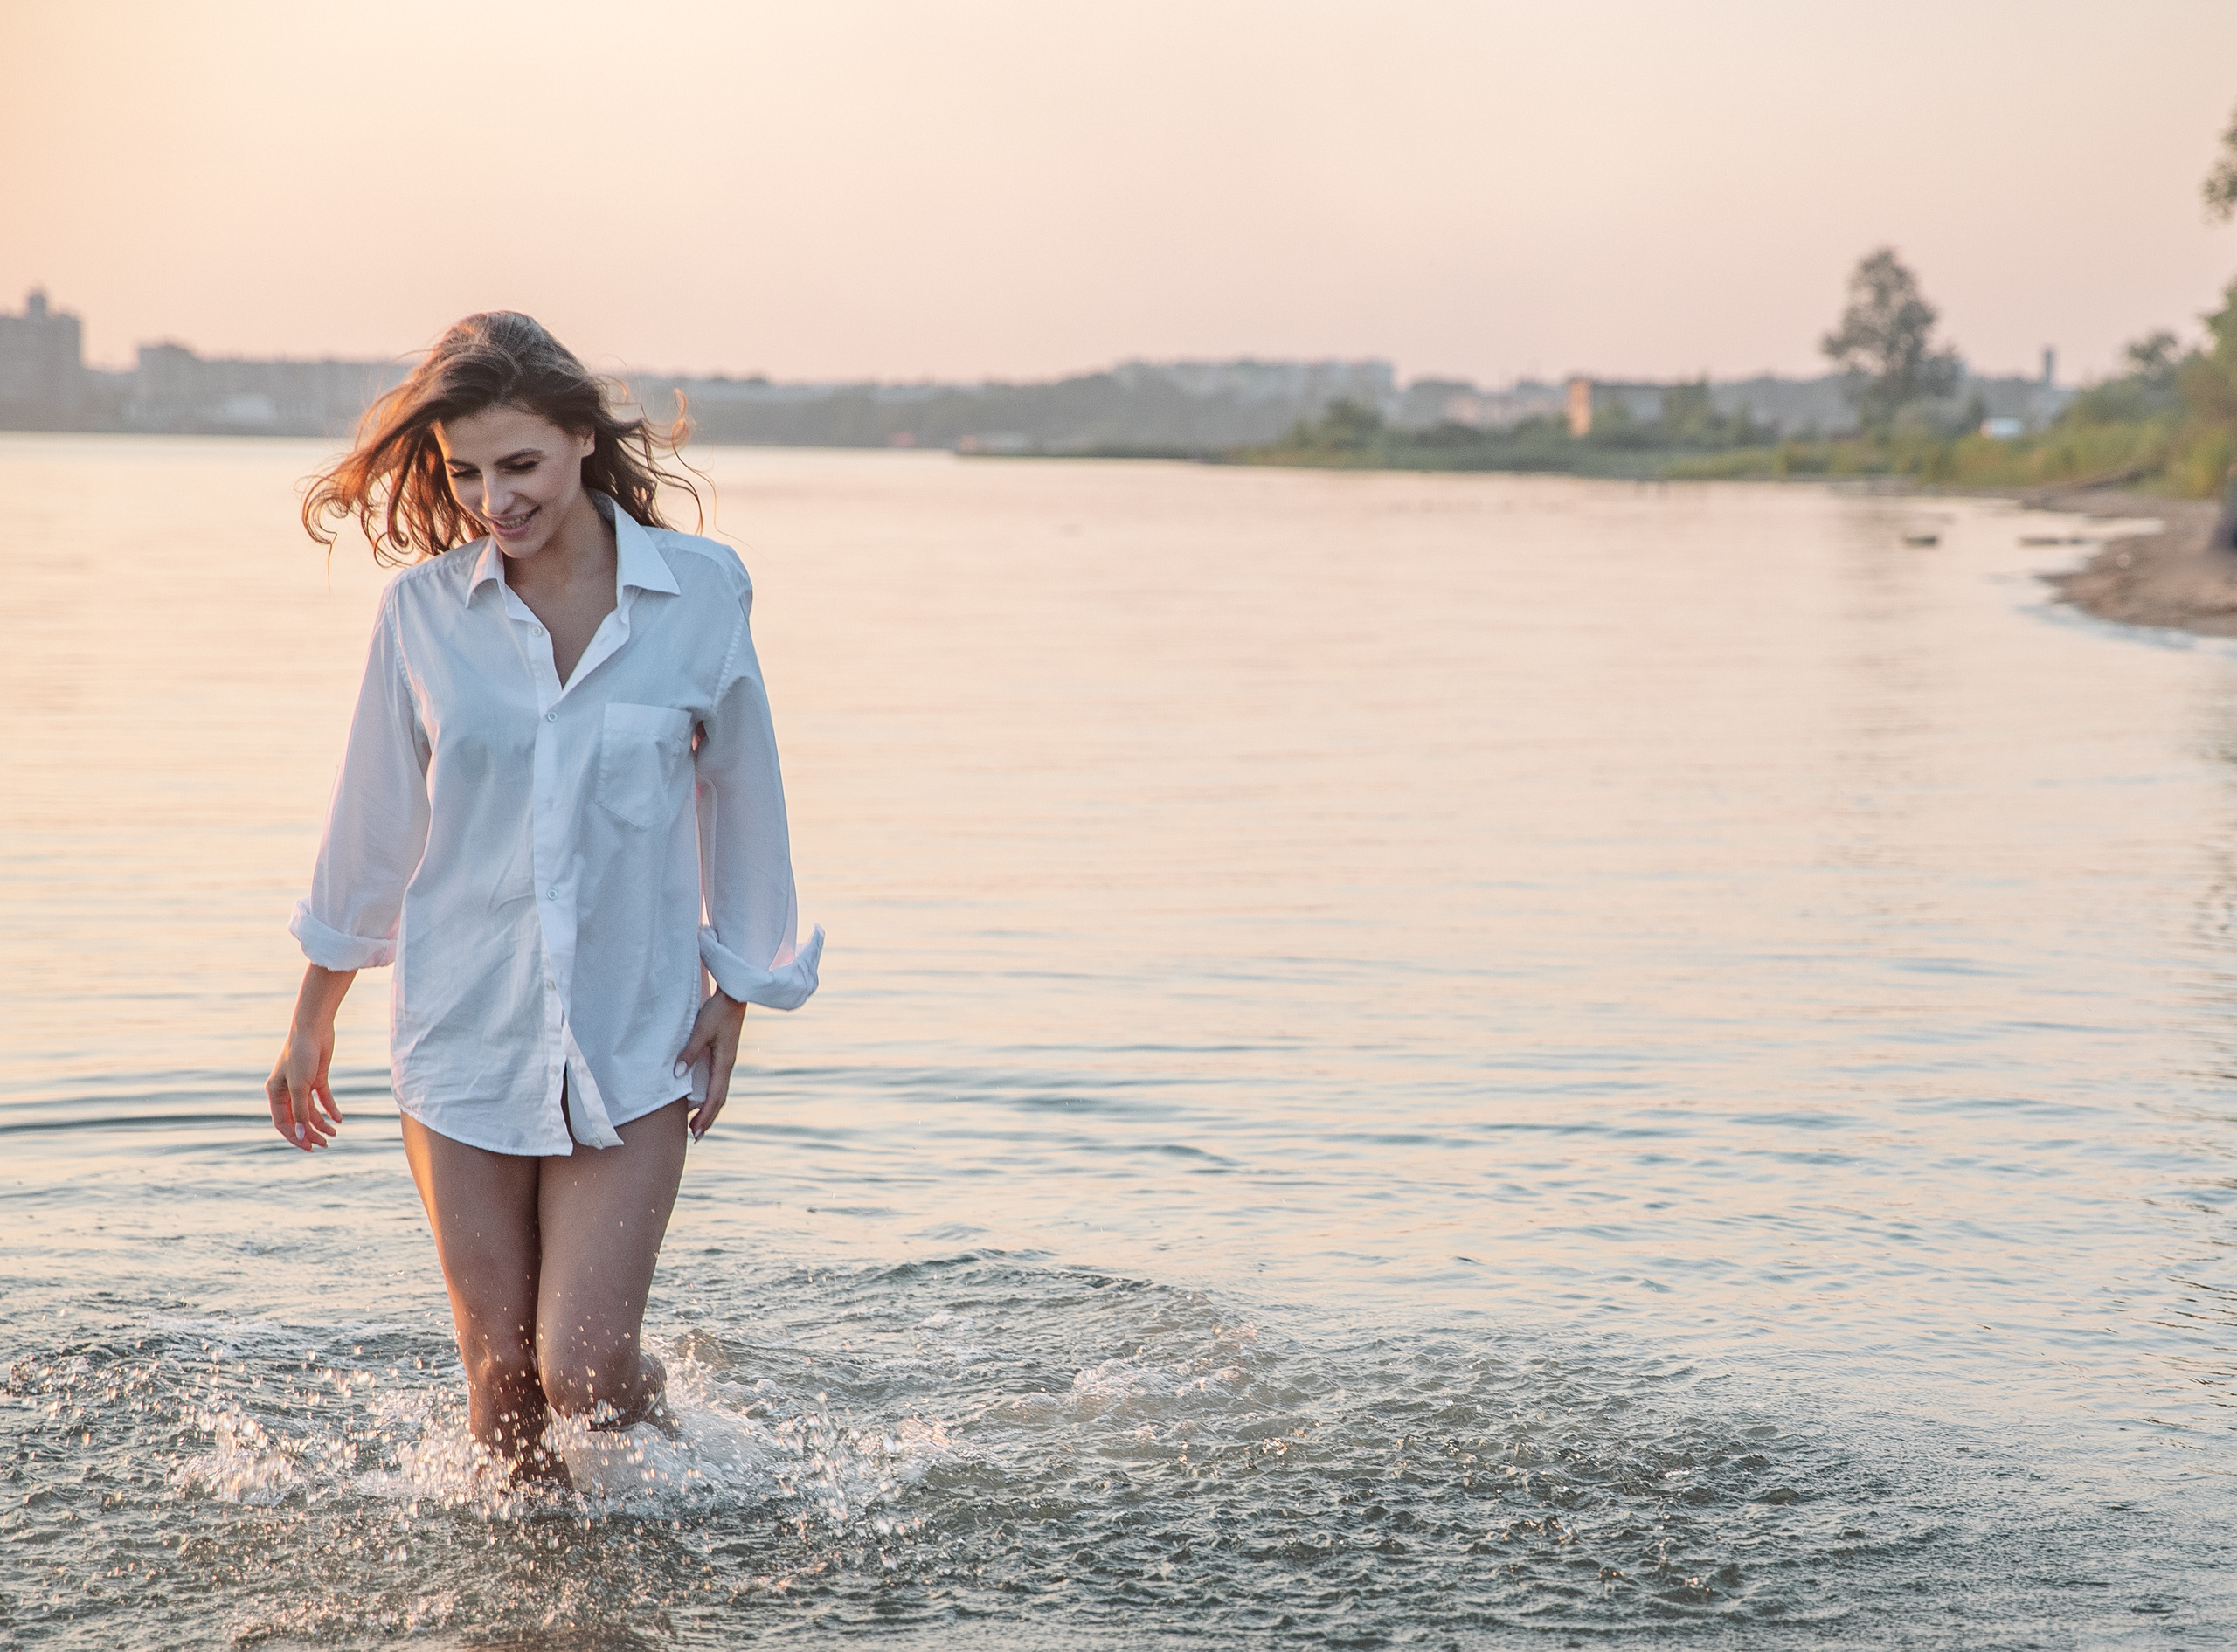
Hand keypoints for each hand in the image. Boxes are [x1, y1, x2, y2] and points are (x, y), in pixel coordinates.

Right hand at [267, 1019, 341, 1150]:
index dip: (295, 1137)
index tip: (309, 1148)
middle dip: (310, 1133)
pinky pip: (322, 1099)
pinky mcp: (316, 1077)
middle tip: (325, 1144)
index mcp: (275, 1093)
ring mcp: (302, 1084)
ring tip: (334, 1133)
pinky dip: (330, 1109)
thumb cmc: (301, 1054)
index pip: (283, 1123)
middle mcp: (287, 1090)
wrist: (314, 1028)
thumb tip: (301, 1134)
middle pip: (298, 1119)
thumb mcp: (300, 1085)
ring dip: (321, 1123)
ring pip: (311, 1111)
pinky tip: (339, 1119)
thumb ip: (301, 1111)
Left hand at [674, 991, 747, 1140]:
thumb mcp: (701, 1030)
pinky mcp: (722, 1055)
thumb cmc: (717, 1011)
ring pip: (718, 1092)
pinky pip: (715, 1082)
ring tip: (694, 1122)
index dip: (705, 1117)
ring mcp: (726, 1061)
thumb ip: (690, 1052)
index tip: (695, 1133)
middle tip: (694, 1136)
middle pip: (719, 1100)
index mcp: (724, 1063)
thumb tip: (677, 1075)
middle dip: (707, 1119)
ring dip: (708, 1109)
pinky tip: (697, 1097)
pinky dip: (707, 1095)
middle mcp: (727, 1066)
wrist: (734, 995)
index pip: (715, 1098)